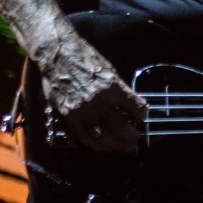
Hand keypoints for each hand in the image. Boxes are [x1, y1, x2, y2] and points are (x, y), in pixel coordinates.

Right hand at [40, 37, 146, 153]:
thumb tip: (130, 105)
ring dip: (114, 144)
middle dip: (130, 136)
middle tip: (136, 141)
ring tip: (122, 147)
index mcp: (113, 87)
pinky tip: (102, 146)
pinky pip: (82, 135)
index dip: (141, 117)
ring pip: (102, 135)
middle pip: (120, 126)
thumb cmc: (86, 59)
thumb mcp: (109, 70)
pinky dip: (94, 144)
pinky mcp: (68, 115)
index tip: (143, 121)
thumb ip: (119, 89)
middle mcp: (99, 100)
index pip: (134, 108)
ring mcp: (82, 109)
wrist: (59, 55)